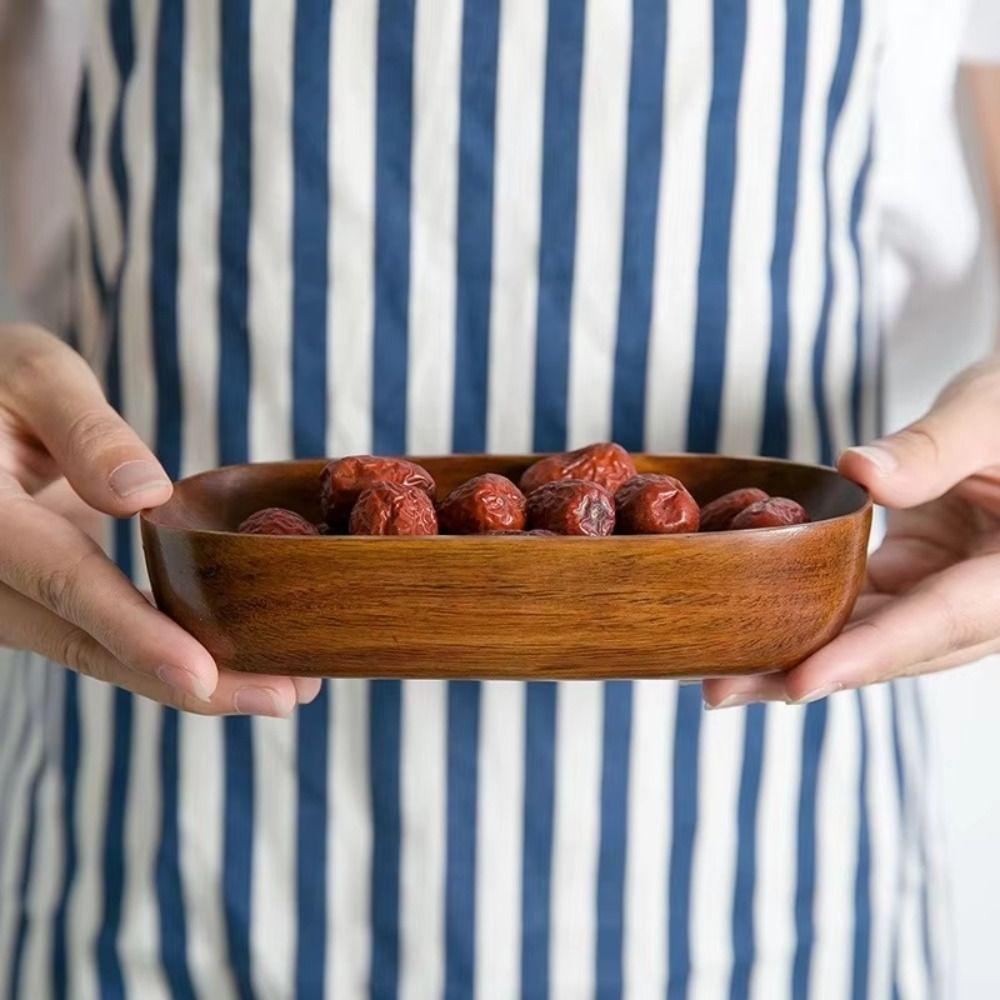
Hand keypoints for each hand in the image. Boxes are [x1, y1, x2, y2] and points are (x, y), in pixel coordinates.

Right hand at [0, 324, 319, 714]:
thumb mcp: (34, 376)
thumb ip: (86, 430)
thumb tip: (146, 494)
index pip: (66, 584)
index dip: (136, 635)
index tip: (202, 677)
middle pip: (91, 646)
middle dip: (190, 683)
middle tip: (285, 696)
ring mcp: (12, 600)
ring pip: (101, 655)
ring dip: (191, 680)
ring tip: (285, 689)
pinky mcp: (41, 602)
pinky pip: (103, 636)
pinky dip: (169, 652)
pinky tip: (240, 662)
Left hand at [703, 355, 999, 708]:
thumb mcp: (985, 416)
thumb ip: (933, 448)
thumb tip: (859, 472)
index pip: (941, 621)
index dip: (868, 653)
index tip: (800, 680)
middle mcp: (984, 602)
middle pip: (893, 648)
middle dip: (808, 671)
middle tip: (725, 688)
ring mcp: (944, 594)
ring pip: (868, 636)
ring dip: (795, 655)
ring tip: (720, 676)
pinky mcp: (912, 580)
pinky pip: (857, 606)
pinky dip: (805, 618)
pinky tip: (747, 630)